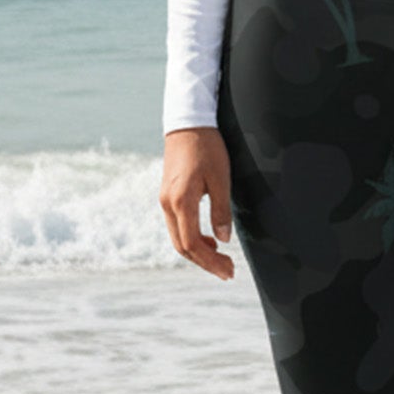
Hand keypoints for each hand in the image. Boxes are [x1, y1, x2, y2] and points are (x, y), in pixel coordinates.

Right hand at [160, 126, 235, 279]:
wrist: (187, 123)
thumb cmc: (207, 148)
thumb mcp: (220, 179)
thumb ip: (220, 211)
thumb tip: (223, 240)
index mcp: (181, 202)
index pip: (192, 244)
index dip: (210, 262)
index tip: (228, 270)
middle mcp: (167, 204)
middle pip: (182, 246)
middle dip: (205, 262)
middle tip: (228, 270)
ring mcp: (165, 200)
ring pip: (178, 237)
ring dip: (198, 252)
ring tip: (221, 258)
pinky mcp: (167, 195)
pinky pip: (177, 226)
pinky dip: (192, 238)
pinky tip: (209, 239)